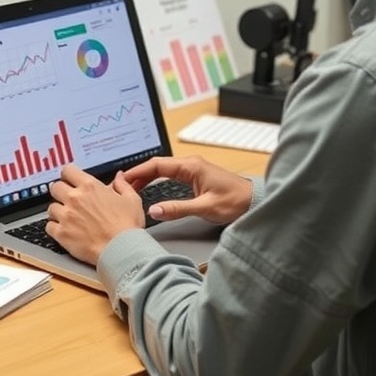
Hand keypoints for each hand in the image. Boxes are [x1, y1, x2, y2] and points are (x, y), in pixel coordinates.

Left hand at [46, 164, 144, 265]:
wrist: (122, 250)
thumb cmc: (127, 227)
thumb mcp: (132, 199)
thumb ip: (122, 185)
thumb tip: (119, 177)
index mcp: (90, 187)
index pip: (67, 170)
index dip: (69, 175)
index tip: (71, 180)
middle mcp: (75, 198)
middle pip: (55, 187)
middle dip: (61, 191)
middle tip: (68, 199)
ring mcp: (66, 216)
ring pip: (51, 207)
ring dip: (58, 211)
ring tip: (68, 217)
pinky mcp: (61, 233)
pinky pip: (49, 226)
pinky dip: (54, 228)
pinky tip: (64, 230)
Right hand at [120, 154, 252, 225]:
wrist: (253, 201)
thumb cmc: (234, 202)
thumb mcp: (204, 208)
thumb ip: (177, 209)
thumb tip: (153, 210)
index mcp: (191, 166)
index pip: (157, 165)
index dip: (138, 172)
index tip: (124, 179)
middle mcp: (191, 164)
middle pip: (158, 166)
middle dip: (139, 174)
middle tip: (123, 186)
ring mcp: (193, 169)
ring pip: (163, 170)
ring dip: (147, 177)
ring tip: (132, 188)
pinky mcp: (196, 177)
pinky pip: (171, 175)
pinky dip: (157, 181)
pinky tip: (151, 188)